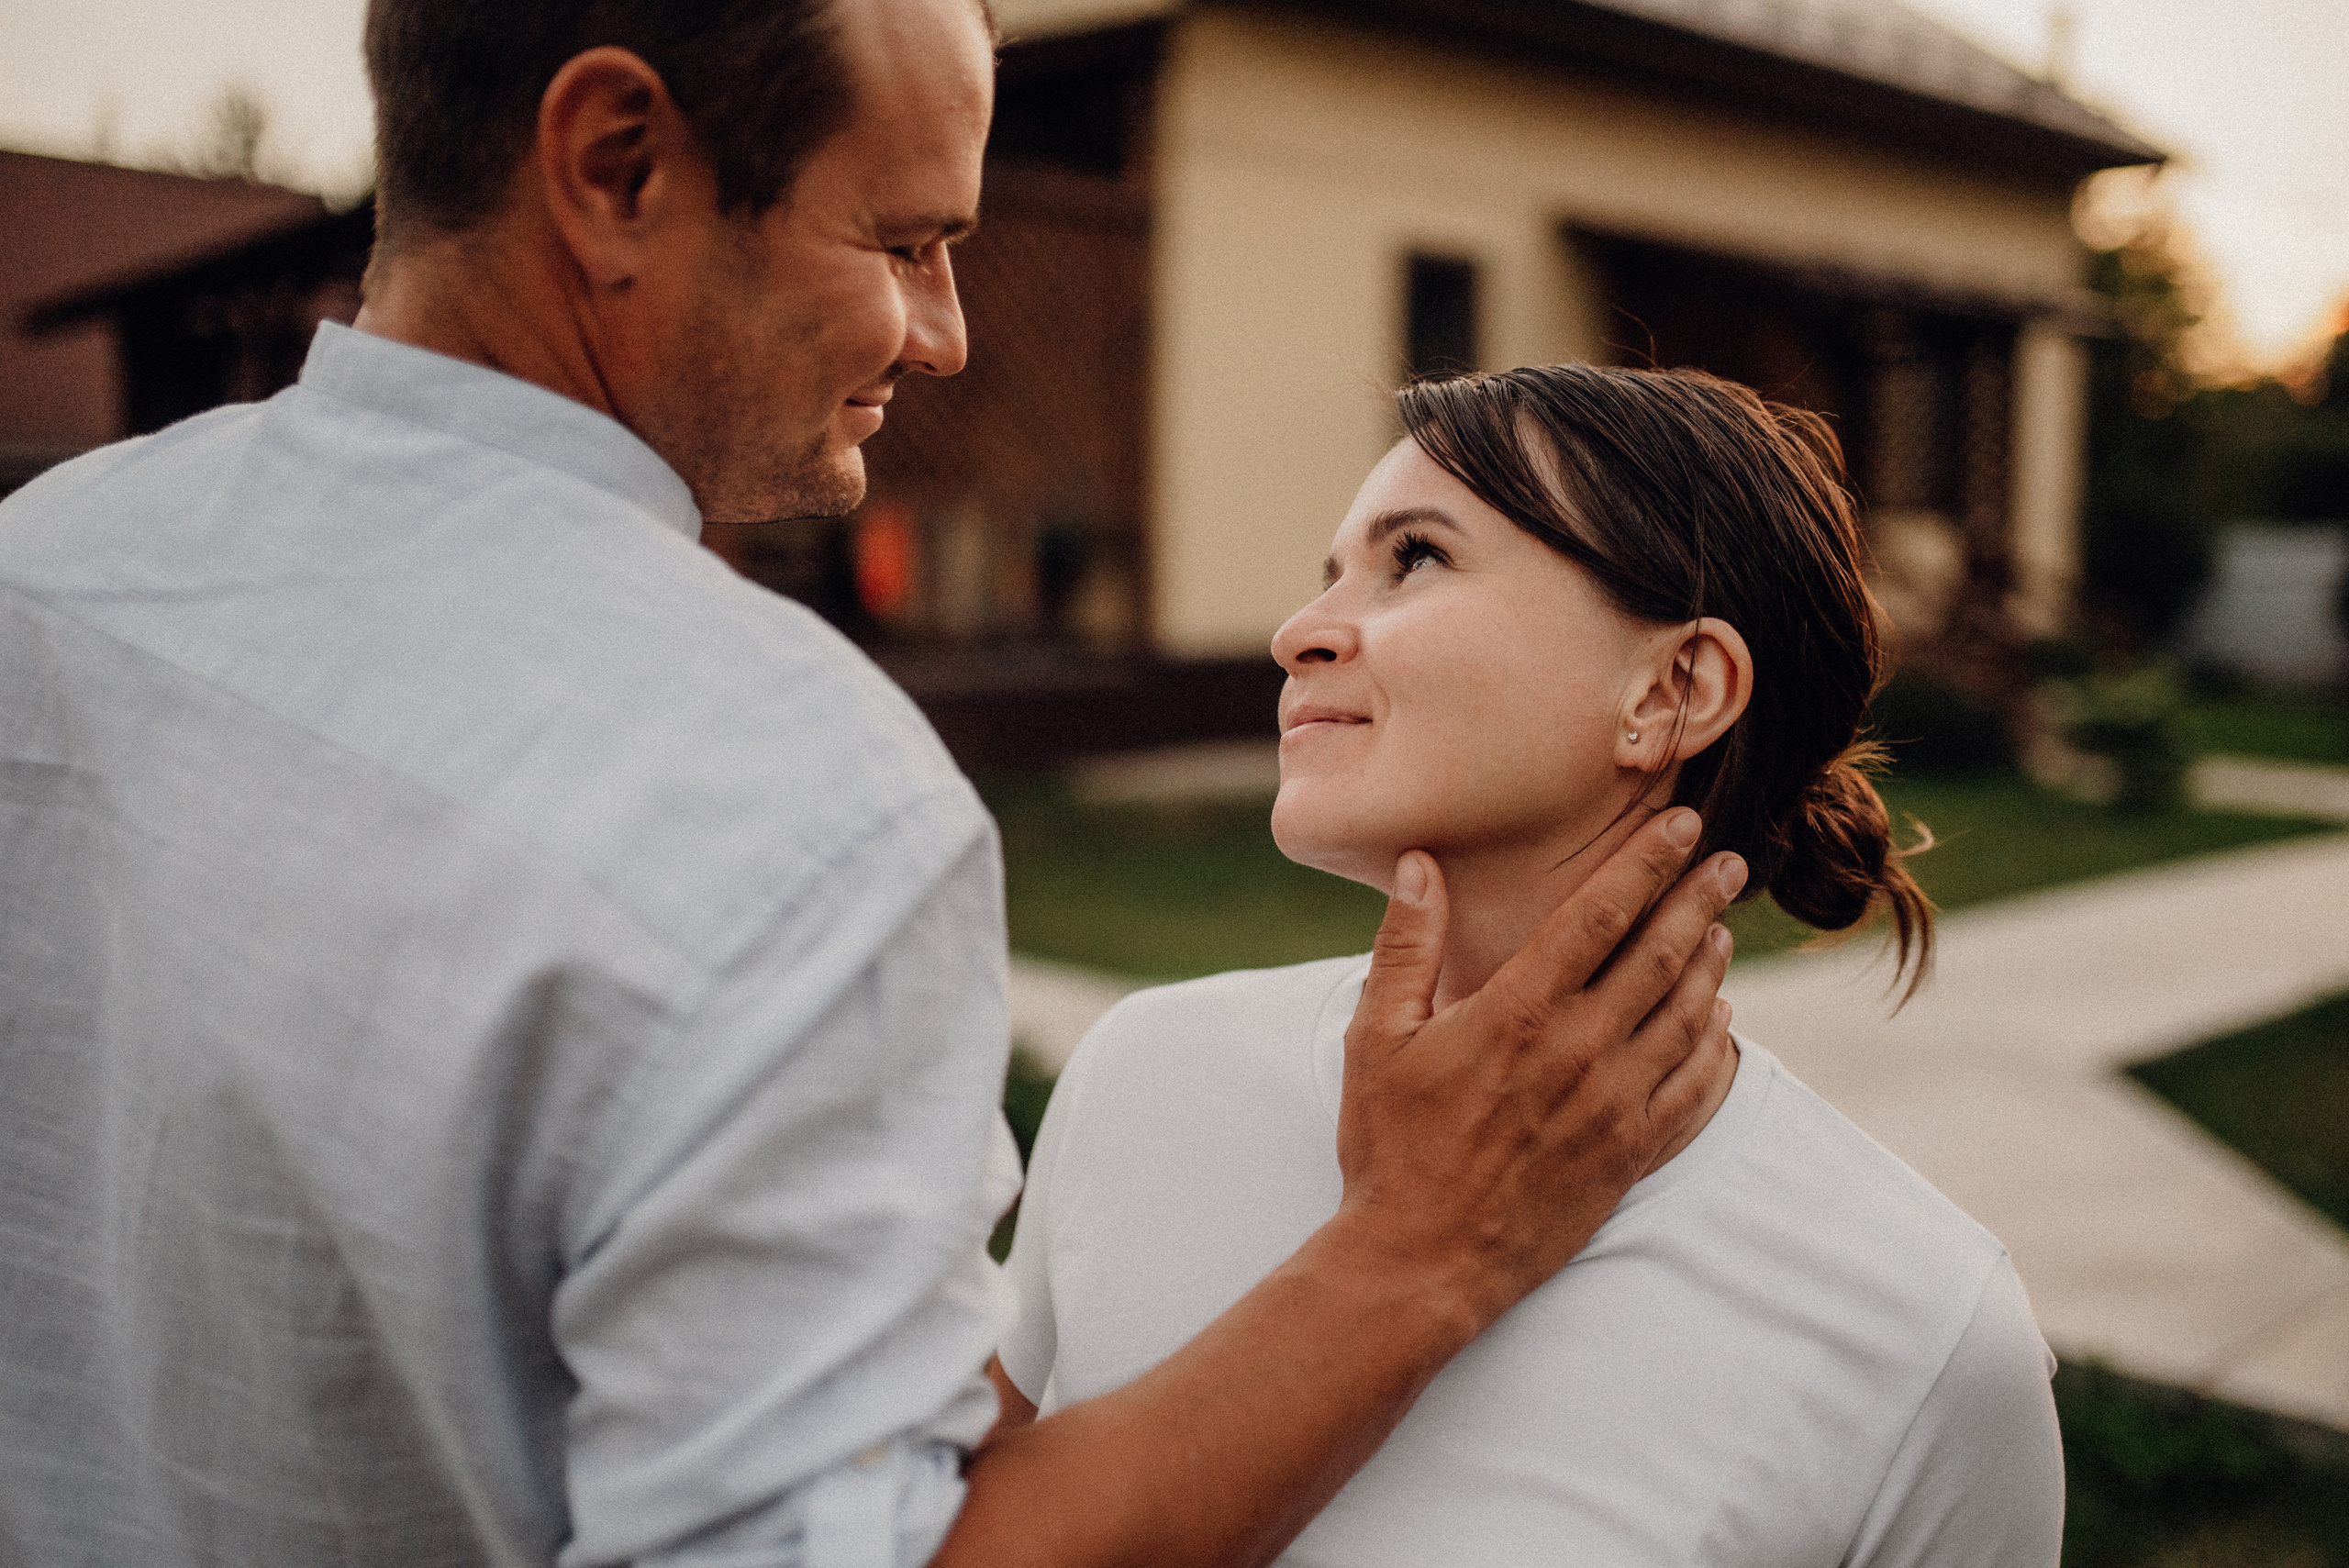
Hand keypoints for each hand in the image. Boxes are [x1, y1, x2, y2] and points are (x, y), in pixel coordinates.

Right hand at [1332, 806, 1743, 1331]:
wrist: (1422, 1260)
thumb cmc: (1391, 1146)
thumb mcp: (1377, 1037)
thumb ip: (1406, 946)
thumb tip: (1419, 865)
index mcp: (1518, 1011)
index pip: (1600, 916)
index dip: (1646, 864)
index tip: (1681, 828)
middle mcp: (1579, 1051)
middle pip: (1661, 955)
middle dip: (1700, 900)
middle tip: (1731, 865)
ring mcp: (1614, 1106)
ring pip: (1687, 1017)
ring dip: (1711, 967)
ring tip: (1723, 930)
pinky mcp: (1631, 1154)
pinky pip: (1696, 1089)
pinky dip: (1717, 1047)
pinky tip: (1721, 1023)